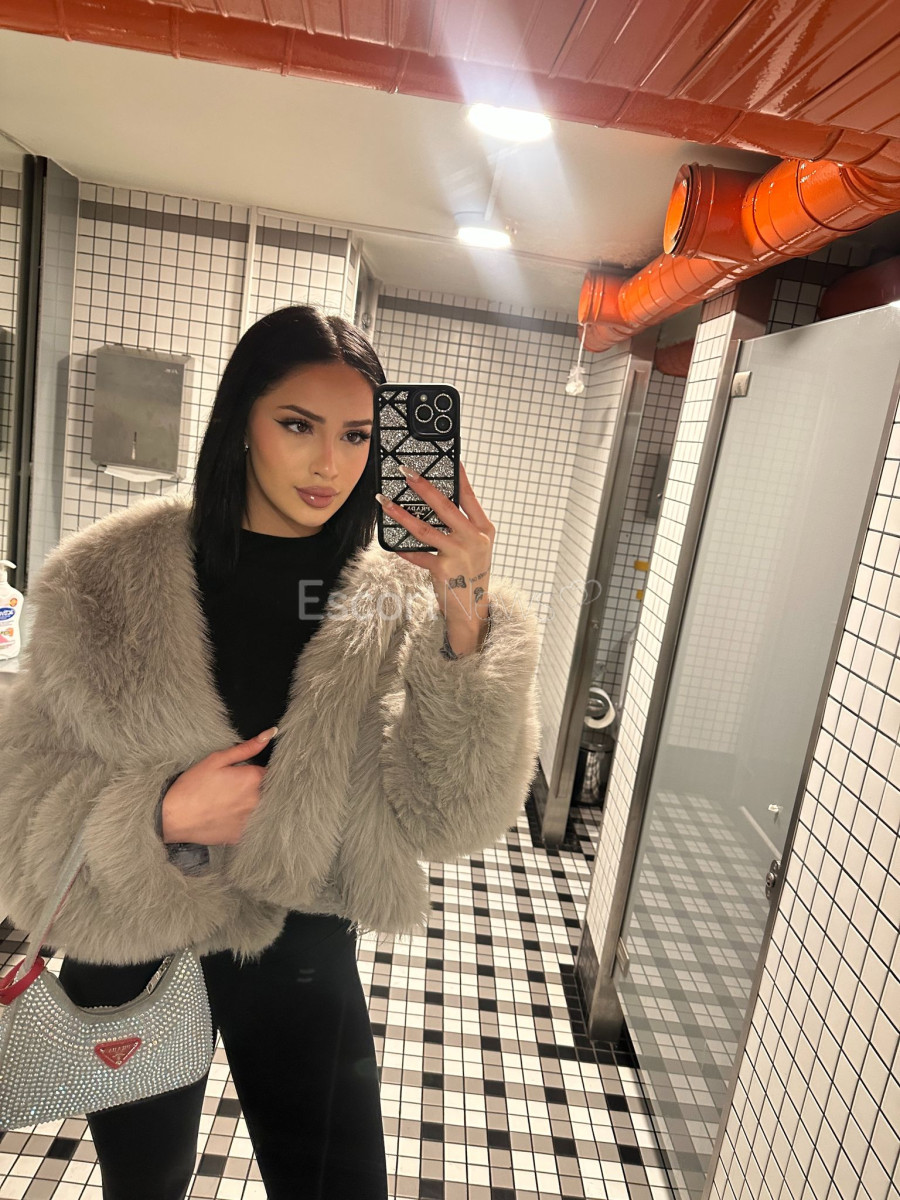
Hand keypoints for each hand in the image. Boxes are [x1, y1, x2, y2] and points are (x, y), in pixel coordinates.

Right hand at [160, 728, 275, 844]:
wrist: (173, 817)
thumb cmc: (192, 786)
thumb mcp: (217, 760)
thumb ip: (247, 748)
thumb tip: (270, 734)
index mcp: (253, 778)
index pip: (269, 772)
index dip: (257, 772)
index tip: (244, 775)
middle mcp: (257, 800)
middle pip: (267, 791)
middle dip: (255, 788)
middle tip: (233, 789)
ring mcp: (250, 819)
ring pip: (260, 808)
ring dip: (251, 805)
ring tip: (229, 803)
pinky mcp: (242, 835)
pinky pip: (250, 825)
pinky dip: (242, 820)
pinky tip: (226, 817)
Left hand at [376, 461, 494, 654]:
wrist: (471, 610)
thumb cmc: (470, 573)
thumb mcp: (476, 546)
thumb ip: (463, 525)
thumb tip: (436, 500)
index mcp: (484, 529)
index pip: (469, 496)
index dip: (458, 476)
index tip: (447, 459)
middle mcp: (473, 540)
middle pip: (444, 507)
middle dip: (422, 486)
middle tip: (405, 472)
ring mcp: (458, 555)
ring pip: (424, 529)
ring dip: (400, 513)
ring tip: (384, 501)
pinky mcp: (442, 570)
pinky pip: (416, 554)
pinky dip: (402, 548)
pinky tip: (390, 541)